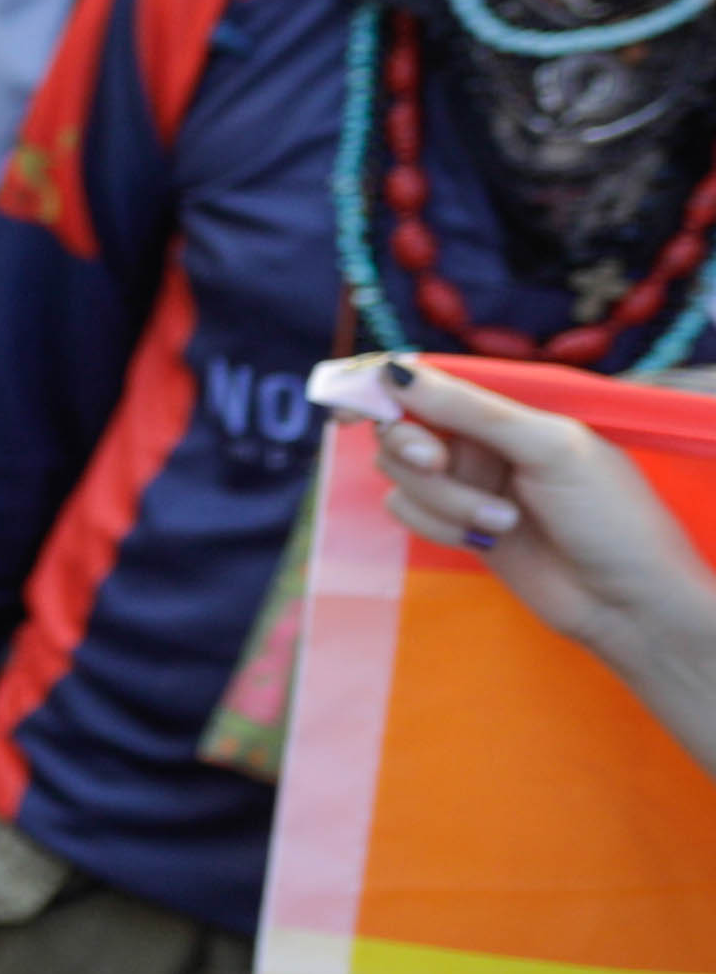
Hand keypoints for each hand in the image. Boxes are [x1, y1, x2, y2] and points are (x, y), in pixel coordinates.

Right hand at [353, 355, 715, 729]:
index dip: (381, 387)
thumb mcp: (548, 448)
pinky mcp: (456, 528)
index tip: (346, 403)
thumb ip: (471, 410)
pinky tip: (488, 541)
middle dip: (412, 447)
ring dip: (444, 500)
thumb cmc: (608, 515)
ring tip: (503, 522)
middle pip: (400, 428)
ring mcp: (468, 486)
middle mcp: (482, 443)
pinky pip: (410, 513)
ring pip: (401, 476)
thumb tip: (394, 372)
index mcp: (509, 412)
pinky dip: (439, 527)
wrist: (627, 601)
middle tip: (436, 462)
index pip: (431, 384)